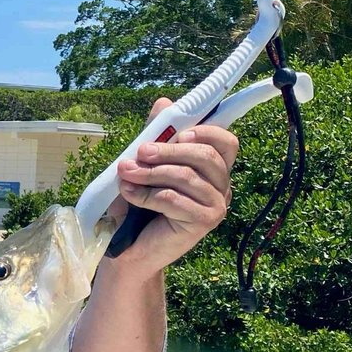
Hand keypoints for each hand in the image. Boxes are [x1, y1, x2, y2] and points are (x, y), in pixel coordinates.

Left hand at [109, 98, 239, 276]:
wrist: (129, 249)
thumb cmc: (139, 207)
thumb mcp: (146, 166)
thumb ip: (157, 137)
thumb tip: (164, 102)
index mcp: (214, 169)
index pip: (226, 142)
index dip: (206, 131)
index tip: (177, 132)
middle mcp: (222, 186)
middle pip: (206, 156)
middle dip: (169, 150)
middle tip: (139, 151)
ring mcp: (216, 205)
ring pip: (187, 177)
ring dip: (151, 172)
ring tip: (125, 173)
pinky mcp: (203, 222)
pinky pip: (174, 199)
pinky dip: (146, 194)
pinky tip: (129, 193)